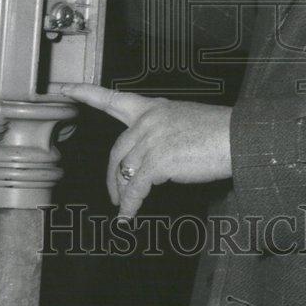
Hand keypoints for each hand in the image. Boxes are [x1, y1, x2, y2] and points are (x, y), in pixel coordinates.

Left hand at [60, 84, 231, 218]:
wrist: (239, 137)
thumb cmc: (219, 132)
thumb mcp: (184, 121)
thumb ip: (161, 133)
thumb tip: (148, 160)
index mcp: (154, 107)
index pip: (114, 99)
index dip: (87, 93)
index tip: (66, 88)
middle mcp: (149, 120)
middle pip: (117, 151)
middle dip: (112, 176)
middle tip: (113, 194)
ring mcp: (152, 139)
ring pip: (125, 171)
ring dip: (122, 194)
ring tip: (124, 208)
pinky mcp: (158, 160)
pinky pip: (135, 188)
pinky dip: (130, 205)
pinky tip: (128, 216)